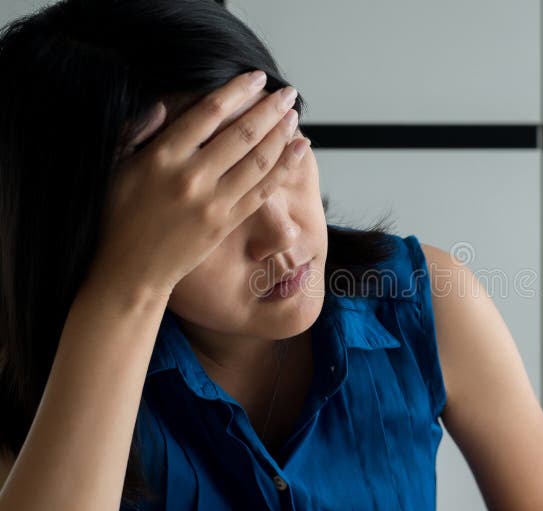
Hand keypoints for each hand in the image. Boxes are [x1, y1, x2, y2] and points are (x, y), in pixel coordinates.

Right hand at [86, 70, 309, 299]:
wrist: (131, 270)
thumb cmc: (119, 215)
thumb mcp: (114, 167)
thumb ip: (136, 133)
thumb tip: (164, 105)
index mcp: (162, 157)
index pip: (208, 113)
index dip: (237, 91)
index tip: (256, 77)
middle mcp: (191, 177)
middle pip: (242, 134)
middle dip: (270, 110)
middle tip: (288, 93)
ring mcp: (212, 202)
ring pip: (258, 161)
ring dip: (282, 136)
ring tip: (294, 117)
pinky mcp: (226, 223)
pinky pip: (262, 191)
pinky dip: (284, 168)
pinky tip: (298, 150)